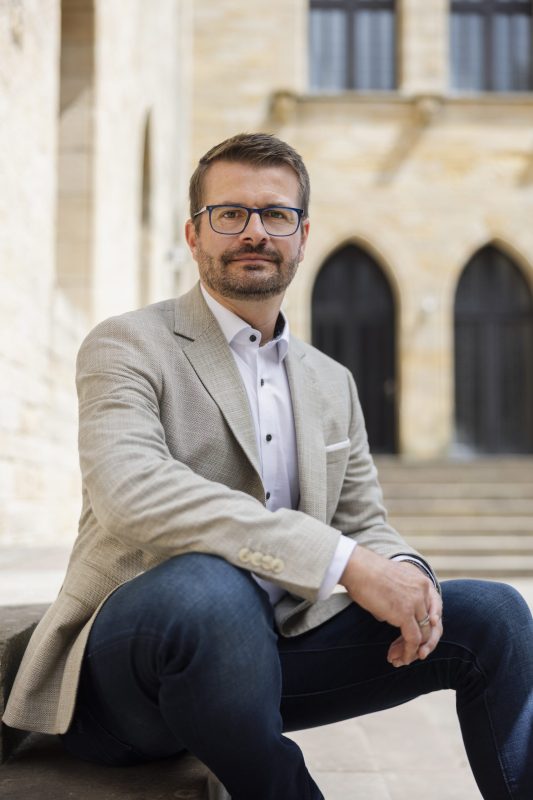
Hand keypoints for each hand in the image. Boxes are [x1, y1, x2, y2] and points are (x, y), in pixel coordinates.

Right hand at [339, 547, 442, 667]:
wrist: (357, 567)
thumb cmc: (364, 574)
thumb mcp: (390, 583)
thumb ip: (397, 599)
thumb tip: (389, 617)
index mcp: (421, 581)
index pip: (433, 610)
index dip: (427, 627)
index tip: (417, 640)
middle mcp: (423, 590)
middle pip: (430, 624)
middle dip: (420, 643)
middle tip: (409, 654)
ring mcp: (416, 602)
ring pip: (423, 634)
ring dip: (413, 651)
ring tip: (400, 659)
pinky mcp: (406, 614)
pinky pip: (413, 639)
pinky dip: (409, 652)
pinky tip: (401, 659)